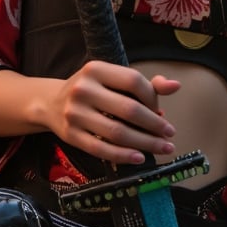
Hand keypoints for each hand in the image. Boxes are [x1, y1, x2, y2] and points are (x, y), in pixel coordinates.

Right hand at [49, 60, 180, 164]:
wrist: (50, 103)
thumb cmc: (92, 91)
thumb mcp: (112, 79)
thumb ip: (145, 84)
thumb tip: (176, 86)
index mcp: (96, 69)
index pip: (133, 81)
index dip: (152, 97)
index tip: (161, 111)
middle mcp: (83, 89)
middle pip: (128, 109)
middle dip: (154, 125)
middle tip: (169, 134)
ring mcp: (74, 114)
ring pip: (117, 133)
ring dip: (145, 143)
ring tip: (162, 148)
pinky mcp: (70, 136)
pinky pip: (101, 149)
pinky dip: (123, 155)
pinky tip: (139, 157)